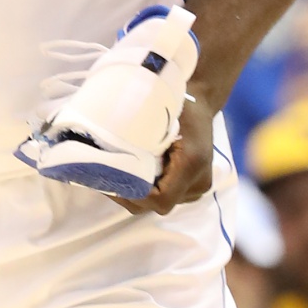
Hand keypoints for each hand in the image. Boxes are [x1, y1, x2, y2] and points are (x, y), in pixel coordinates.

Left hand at [116, 101, 214, 215]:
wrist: (202, 102)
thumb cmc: (178, 104)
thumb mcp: (156, 114)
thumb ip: (137, 137)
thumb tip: (105, 149)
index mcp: (191, 162)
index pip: (162, 198)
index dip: (136, 195)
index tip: (113, 180)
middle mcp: (198, 180)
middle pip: (160, 204)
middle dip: (132, 195)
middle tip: (106, 179)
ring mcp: (198, 187)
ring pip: (163, 203)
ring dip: (140, 195)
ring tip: (117, 177)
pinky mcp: (194, 187)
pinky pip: (169, 197)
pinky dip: (150, 191)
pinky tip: (134, 175)